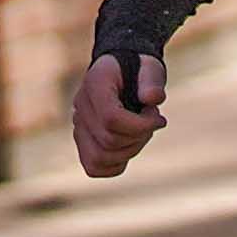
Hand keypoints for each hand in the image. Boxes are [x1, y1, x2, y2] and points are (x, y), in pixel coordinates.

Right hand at [71, 49, 166, 182]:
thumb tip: (152, 98)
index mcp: (95, 83)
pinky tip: (130, 147)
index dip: (140, 125)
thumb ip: (152, 80)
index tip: (159, 118)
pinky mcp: (82, 142)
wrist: (122, 71)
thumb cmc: (139, 69)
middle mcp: (80, 106)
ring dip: (129, 152)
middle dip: (139, 137)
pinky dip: (116, 164)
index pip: (111, 118)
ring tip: (141, 133)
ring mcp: (78, 126)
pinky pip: (94, 167)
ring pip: (99, 158)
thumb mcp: (151, 68)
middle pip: (108, 141)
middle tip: (152, 120)